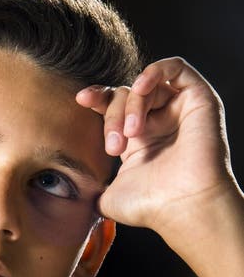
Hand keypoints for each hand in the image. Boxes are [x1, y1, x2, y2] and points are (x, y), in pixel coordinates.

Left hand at [76, 57, 237, 246]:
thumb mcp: (109, 199)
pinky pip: (177, 68)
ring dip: (131, 105)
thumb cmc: (151, 207)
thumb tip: (75, 196)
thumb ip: (92, 192)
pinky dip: (155, 71)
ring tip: (131, 133)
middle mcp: (159, 122)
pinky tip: (140, 88)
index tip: (81, 100)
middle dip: (113, 116)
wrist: (183, 209)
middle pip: (126, 95)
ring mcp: (179, 111)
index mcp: (138, 140)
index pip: (113, 106)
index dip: (97, 98)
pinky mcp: (200, 100)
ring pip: (146, 86)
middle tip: (113, 146)